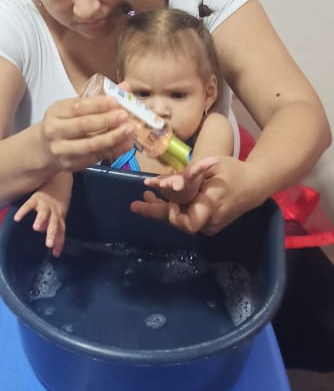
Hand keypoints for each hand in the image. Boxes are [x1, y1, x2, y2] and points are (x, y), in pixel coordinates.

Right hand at [14, 190, 66, 256]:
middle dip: (52, 234)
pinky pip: (28, 205)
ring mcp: (45, 203)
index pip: (61, 231)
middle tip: (48, 244)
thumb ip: (51, 220)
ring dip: (41, 220)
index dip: (59, 242)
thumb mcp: (59, 208)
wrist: (60, 174)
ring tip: (36, 228)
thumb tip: (41, 230)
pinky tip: (17, 218)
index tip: (56, 254)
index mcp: (60, 214)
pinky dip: (23, 211)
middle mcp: (54, 210)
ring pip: (44, 213)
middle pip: (55, 223)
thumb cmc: (58, 194)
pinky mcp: (36, 197)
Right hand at [40, 95, 134, 172]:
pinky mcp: (72, 165)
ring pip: (91, 145)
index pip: (77, 107)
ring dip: (113, 138)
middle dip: (107, 120)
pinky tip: (126, 144)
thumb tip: (125, 87)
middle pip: (83, 125)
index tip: (115, 101)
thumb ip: (94, 100)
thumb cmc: (62, 123)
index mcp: (55, 112)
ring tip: (129, 131)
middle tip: (125, 116)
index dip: (97, 104)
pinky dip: (113, 151)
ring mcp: (62, 150)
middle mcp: (55, 131)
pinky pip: (95, 157)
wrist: (43, 149)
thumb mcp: (69, 108)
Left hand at [131, 156, 267, 234]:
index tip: (167, 204)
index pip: (188, 224)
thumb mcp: (212, 166)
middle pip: (178, 222)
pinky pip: (189, 218)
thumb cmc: (233, 171)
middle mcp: (210, 220)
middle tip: (135, 205)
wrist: (255, 184)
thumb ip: (189, 175)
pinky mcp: (210, 224)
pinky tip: (164, 200)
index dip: (174, 217)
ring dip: (163, 209)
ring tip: (146, 197)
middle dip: (155, 212)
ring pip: (182, 220)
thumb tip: (165, 183)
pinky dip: (176, 209)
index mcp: (211, 205)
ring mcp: (210, 225)